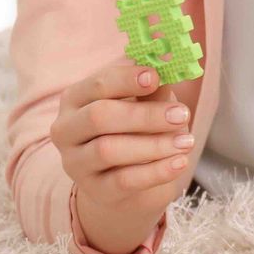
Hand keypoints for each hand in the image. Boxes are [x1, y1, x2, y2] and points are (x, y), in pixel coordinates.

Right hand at [51, 63, 193, 240]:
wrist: (122, 178)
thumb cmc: (132, 128)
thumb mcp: (140, 103)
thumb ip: (151, 88)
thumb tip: (172, 63)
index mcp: (75, 98)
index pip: (97, 85)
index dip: (126, 79)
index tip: (156, 77)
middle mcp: (66, 130)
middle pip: (99, 117)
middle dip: (144, 115)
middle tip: (182, 114)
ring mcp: (76, 162)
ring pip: (108, 150)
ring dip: (153, 145)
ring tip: (187, 141)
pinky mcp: (94, 190)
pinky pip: (123, 181)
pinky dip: (155, 172)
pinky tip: (180, 162)